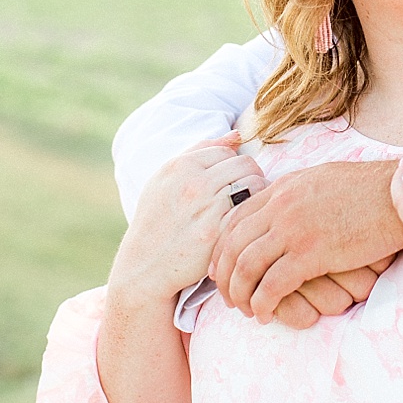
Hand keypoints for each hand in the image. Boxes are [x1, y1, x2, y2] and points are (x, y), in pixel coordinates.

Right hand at [107, 134, 266, 306]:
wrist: (144, 266)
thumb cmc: (156, 220)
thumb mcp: (165, 179)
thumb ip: (200, 152)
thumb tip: (237, 135)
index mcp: (179, 166)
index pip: (227, 151)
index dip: (232, 165)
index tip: (230, 181)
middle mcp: (193, 184)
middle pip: (246, 164)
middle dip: (250, 176)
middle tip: (245, 193)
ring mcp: (207, 209)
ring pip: (255, 184)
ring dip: (257, 195)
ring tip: (248, 207)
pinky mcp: (219, 234)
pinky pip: (252, 211)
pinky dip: (254, 215)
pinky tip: (246, 223)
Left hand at [211, 159, 402, 321]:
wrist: (398, 193)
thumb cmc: (369, 189)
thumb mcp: (321, 180)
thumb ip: (295, 194)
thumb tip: (283, 206)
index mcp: (282, 188)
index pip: (234, 220)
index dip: (222, 250)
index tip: (222, 270)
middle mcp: (281, 206)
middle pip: (233, 245)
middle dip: (224, 277)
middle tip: (228, 298)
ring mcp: (294, 229)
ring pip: (246, 267)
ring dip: (240, 294)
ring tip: (246, 310)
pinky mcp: (313, 253)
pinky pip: (272, 284)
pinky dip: (263, 303)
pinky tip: (266, 314)